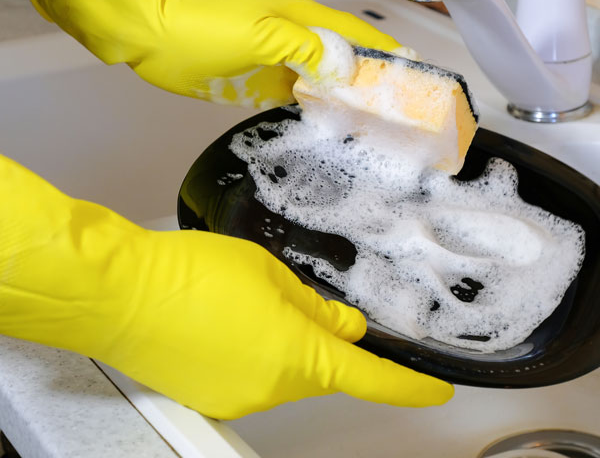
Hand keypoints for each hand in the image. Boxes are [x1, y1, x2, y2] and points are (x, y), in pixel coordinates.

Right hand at [0, 155, 452, 418]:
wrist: (121, 293)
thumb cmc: (191, 272)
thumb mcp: (269, 272)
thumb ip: (313, 305)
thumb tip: (343, 326)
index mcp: (298, 354)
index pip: (369, 379)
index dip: (408, 386)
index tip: (434, 390)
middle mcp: (271, 389)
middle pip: (317, 365)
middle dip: (314, 334)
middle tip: (285, 294)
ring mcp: (237, 398)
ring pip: (280, 368)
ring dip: (274, 339)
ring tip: (235, 302)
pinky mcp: (209, 396)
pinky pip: (247, 374)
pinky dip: (245, 350)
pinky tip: (216, 320)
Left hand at [27, 0, 401, 107]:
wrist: (158, 39)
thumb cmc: (209, 29)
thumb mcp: (262, 33)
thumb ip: (308, 48)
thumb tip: (350, 72)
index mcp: (306, 21)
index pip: (359, 37)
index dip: (388, 56)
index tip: (416, 80)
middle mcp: (302, 42)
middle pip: (348, 63)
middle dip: (375, 84)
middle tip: (402, 116)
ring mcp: (285, 65)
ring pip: (327, 84)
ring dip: (349, 102)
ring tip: (378, 129)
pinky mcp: (268, 86)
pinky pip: (302, 100)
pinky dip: (320, 112)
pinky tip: (334, 130)